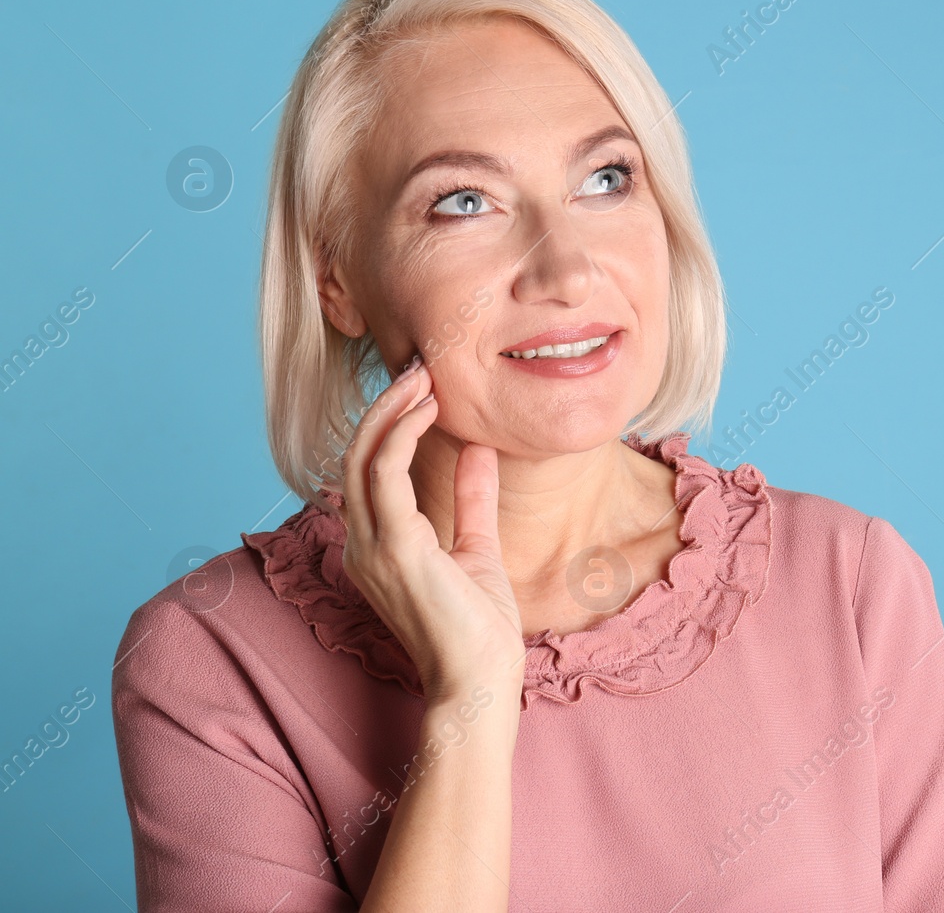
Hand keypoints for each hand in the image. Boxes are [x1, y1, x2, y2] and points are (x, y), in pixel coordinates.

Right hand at [336, 355, 526, 704]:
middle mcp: (363, 544)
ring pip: (364, 458)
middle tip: (420, 368)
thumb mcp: (477, 548)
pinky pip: (385, 476)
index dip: (389, 424)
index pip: (369, 470)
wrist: (482, 681)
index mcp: (377, 545)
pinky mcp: (396, 549)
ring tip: (423, 377)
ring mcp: (372, 547)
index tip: (424, 388)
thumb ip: (472, 500)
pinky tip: (427, 411)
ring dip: (391, 411)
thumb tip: (478, 450)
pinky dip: (401, 436)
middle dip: (386, 406)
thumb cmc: (479, 628)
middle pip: (358, 455)